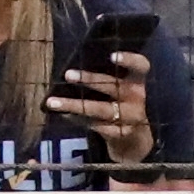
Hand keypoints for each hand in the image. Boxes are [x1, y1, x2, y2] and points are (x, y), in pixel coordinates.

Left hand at [46, 50, 155, 166]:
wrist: (134, 138)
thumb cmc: (120, 103)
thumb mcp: (120, 88)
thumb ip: (105, 77)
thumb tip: (71, 68)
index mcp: (137, 82)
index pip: (141, 66)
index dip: (130, 60)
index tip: (112, 56)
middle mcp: (137, 98)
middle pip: (112, 86)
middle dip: (89, 80)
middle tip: (67, 75)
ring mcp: (131, 117)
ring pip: (100, 109)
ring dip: (75, 105)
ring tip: (52, 102)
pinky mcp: (121, 133)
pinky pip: (95, 125)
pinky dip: (77, 119)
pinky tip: (63, 115)